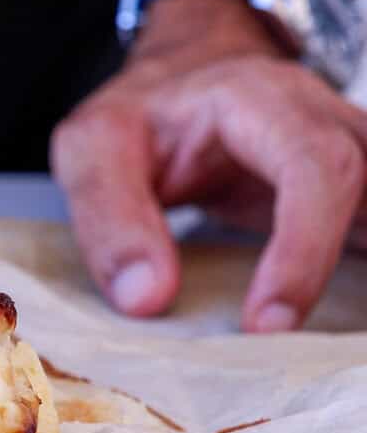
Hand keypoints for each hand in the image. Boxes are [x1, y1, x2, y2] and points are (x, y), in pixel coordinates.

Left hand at [52, 0, 366, 331]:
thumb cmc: (138, 119)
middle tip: (294, 343)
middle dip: (346, 271)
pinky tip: (334, 326)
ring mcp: (351, 157)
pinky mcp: (353, 197)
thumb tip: (146, 298)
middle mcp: (325, 121)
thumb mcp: (93, 149)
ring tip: (328, 341)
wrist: (176, 89)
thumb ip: (111, 220)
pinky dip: (357, 279)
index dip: (304, 250)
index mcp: (261, 100)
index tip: (266, 324)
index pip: (317, 169)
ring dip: (359, 271)